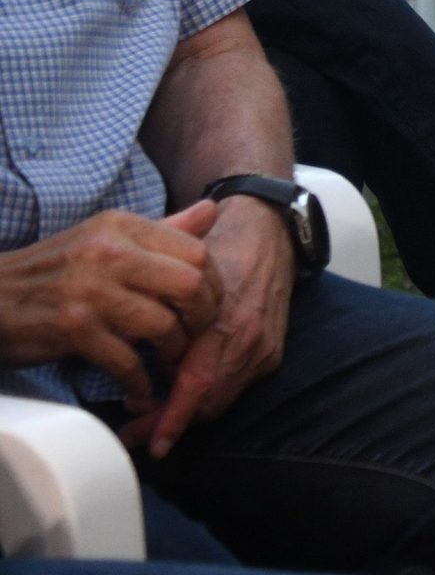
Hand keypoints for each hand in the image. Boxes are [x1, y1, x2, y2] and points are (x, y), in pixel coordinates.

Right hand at [0, 204, 223, 403]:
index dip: (213, 283)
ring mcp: (89, 292)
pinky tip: (142, 388)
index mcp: (122, 227)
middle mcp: (108, 253)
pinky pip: (126, 362)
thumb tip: (213, 211)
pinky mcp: (72, 330)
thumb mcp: (107, 237)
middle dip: (202, 317)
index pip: (195, 251)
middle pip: (189, 285)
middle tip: (196, 335)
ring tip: (169, 359)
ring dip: (174, 350)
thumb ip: (163, 228)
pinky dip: (140, 382)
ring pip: (163, 325)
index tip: (208, 305)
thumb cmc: (57, 268)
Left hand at [124, 197, 293, 457]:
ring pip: (222, 399)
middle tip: (134, 432)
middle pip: (209, 402)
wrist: (268, 231)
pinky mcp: (272, 351)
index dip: (169, 417)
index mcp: (225, 320)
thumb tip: (127, 357)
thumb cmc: (216, 248)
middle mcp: (249, 339)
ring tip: (150, 416)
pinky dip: (208, 396)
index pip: (197, 384)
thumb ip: (157, 317)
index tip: (142, 439)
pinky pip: (236, 386)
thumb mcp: (177, 275)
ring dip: (187, 412)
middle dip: (170, 423)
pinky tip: (183, 391)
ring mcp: (264, 347)